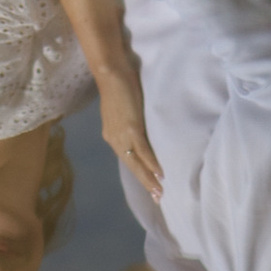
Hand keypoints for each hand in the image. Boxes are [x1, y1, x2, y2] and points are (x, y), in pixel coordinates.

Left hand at [97, 62, 163, 204]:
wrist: (111, 72)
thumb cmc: (118, 85)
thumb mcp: (121, 109)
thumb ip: (126, 121)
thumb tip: (136, 129)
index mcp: (111, 135)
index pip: (127, 158)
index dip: (138, 171)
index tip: (149, 184)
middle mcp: (115, 139)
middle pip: (131, 166)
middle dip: (144, 182)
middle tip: (157, 198)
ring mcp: (122, 135)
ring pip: (136, 162)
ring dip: (149, 178)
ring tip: (159, 191)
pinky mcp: (131, 128)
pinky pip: (143, 151)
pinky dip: (151, 163)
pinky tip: (160, 173)